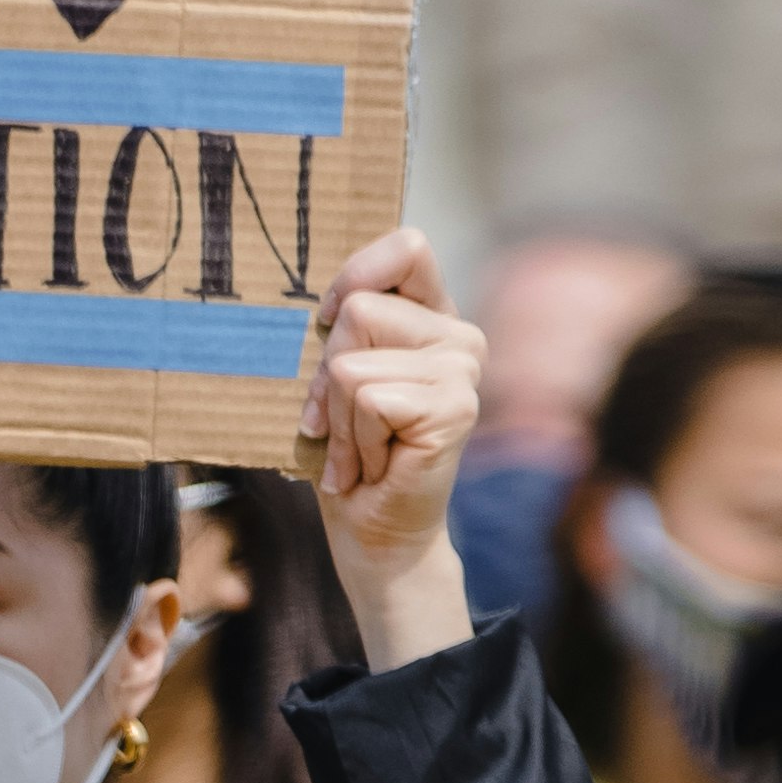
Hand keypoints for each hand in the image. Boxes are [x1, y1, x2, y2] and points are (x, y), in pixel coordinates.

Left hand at [298, 228, 480, 668]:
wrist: (375, 536)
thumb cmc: (350, 458)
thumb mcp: (336, 381)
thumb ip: (342, 329)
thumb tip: (317, 300)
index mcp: (434, 318)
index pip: (408, 247)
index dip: (355, 276)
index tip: (326, 321)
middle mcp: (459, 337)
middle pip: (359, 310)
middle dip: (327, 376)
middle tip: (345, 426)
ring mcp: (464, 370)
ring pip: (352, 363)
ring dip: (340, 419)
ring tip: (362, 452)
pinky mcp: (455, 407)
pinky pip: (366, 398)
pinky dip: (353, 441)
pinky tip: (373, 467)